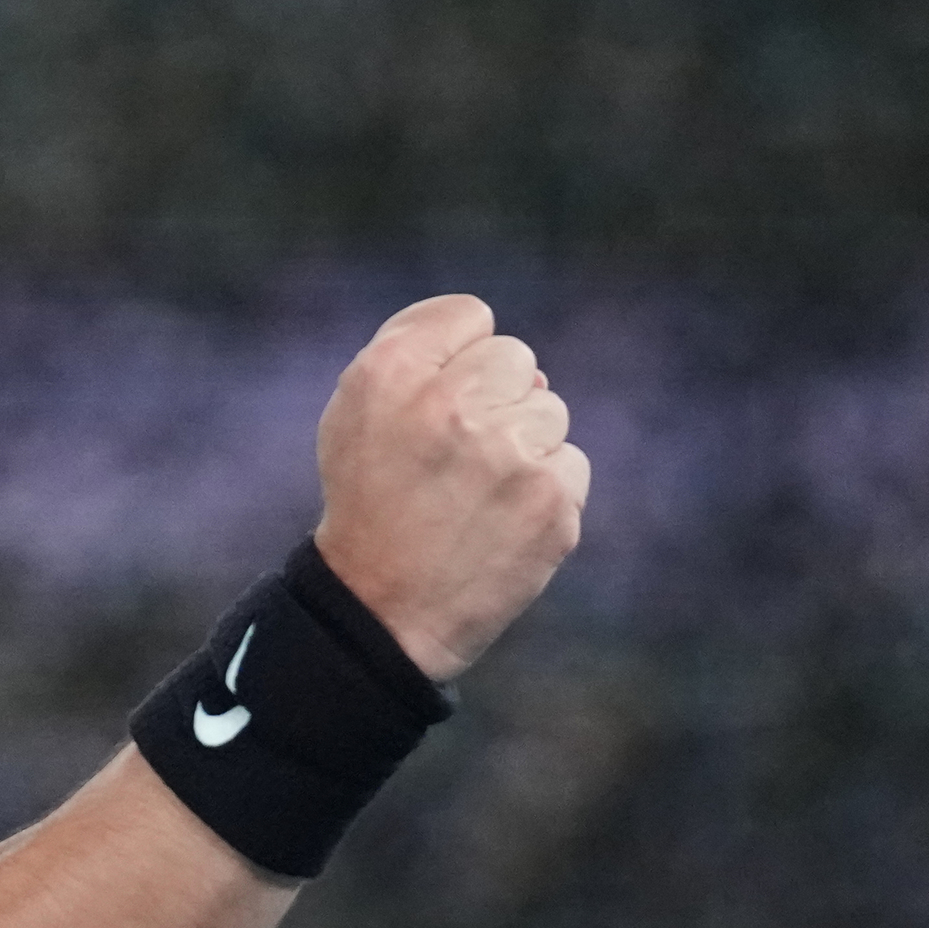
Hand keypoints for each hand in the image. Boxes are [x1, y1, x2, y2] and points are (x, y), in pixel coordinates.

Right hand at [309, 295, 589, 682]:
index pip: (469, 315)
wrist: (382, 611)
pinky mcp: (552, 505)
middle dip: (495, 399)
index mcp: (393, 373)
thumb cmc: (371, 498)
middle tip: (456, 457)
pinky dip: (545, 492)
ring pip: (550, 411)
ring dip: (524, 445)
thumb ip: (418, 348)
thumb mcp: (357, 409)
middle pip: (517, 359)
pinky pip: (571, 465)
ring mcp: (509, 456)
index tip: (436, 404)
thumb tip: (523, 362)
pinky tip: (503, 521)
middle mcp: (452, 406)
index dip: (456, 359)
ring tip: (476, 494)